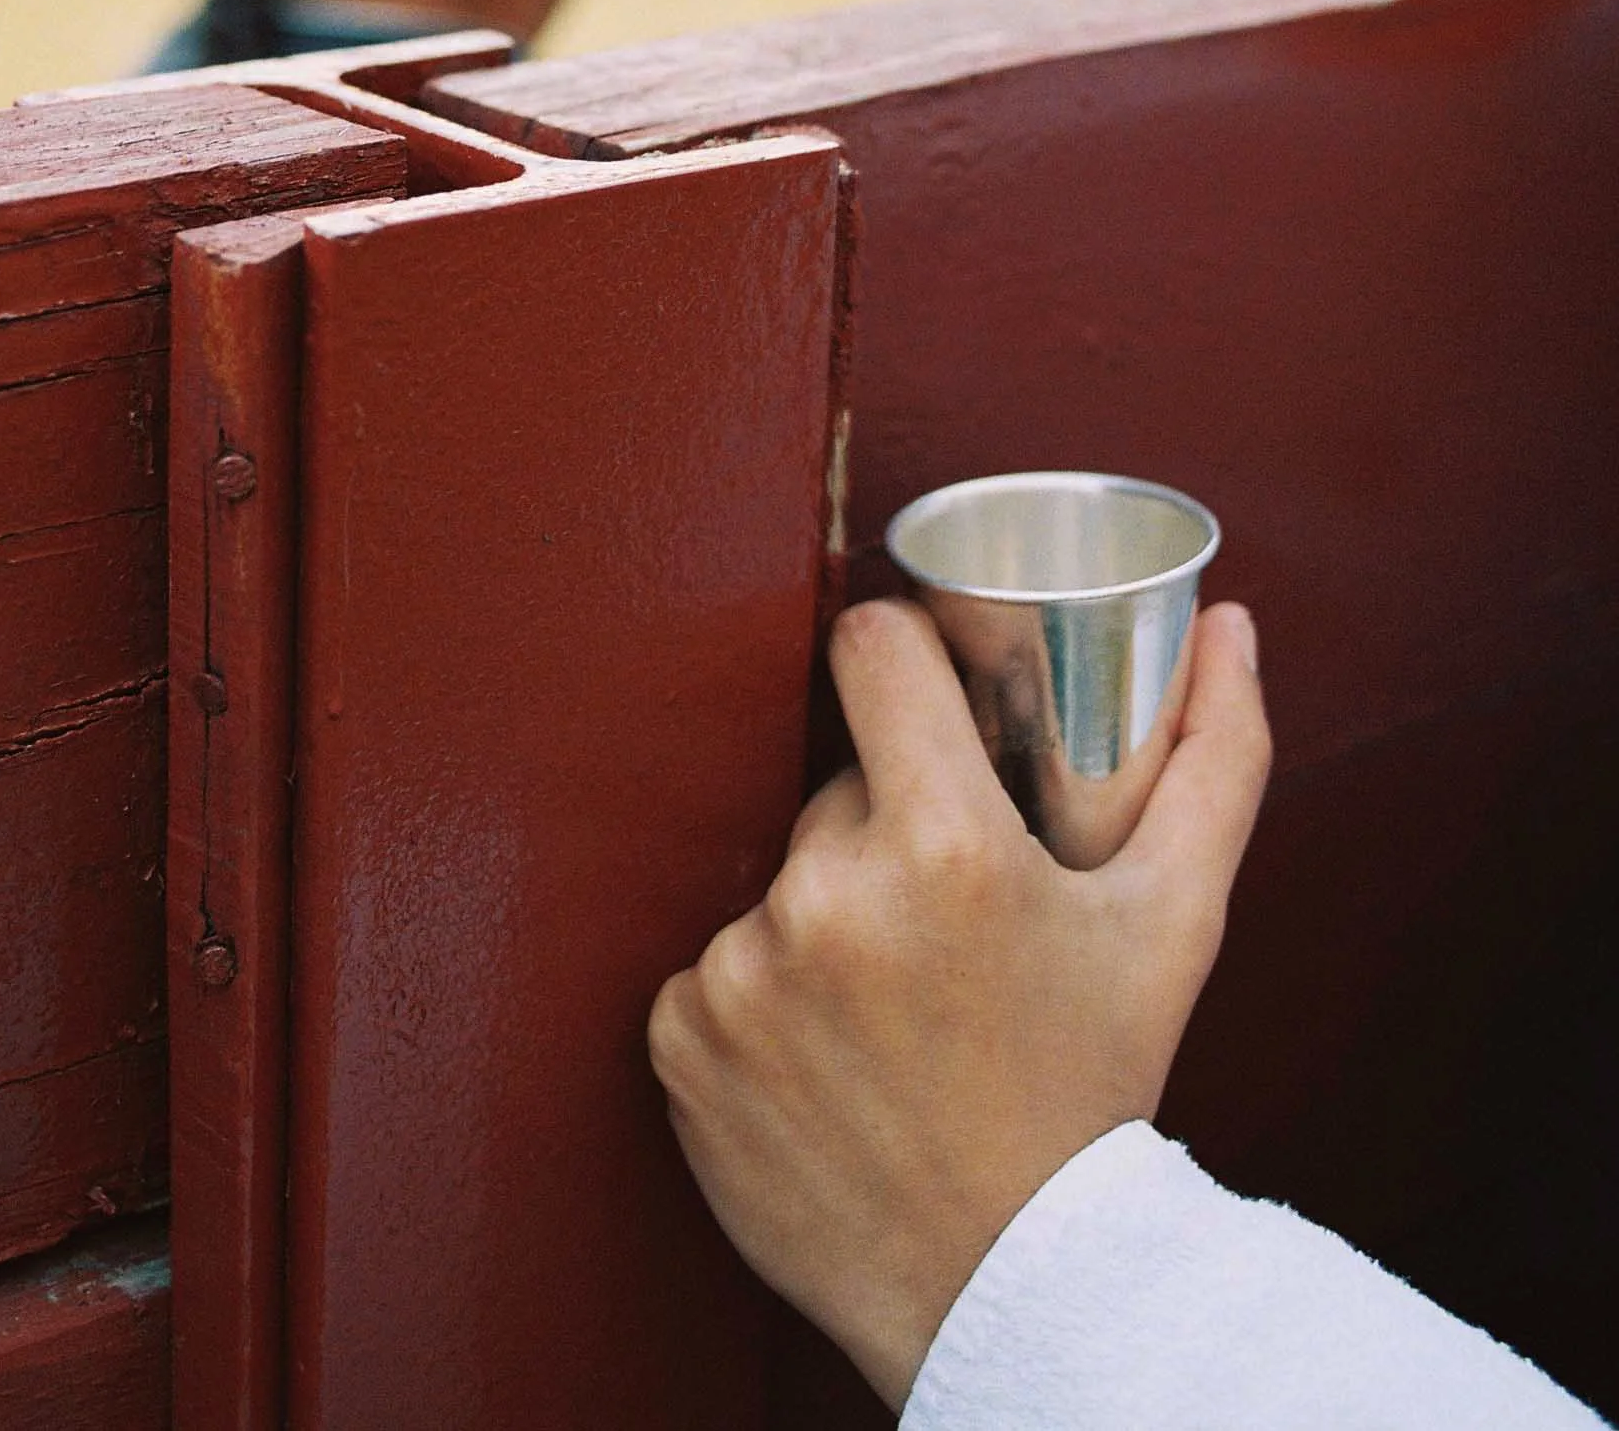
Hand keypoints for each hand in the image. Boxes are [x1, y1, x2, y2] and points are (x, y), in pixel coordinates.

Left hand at [648, 597, 1269, 1412]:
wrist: (1004, 1289)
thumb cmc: (1095, 1091)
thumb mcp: (1173, 924)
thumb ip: (1214, 759)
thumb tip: (1230, 623)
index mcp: (946, 847)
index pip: (872, 650)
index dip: (901, 655)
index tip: (922, 692)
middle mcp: (828, 897)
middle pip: (837, 785)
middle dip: (888, 827)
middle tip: (948, 918)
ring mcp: (742, 970)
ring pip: (777, 880)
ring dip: (823, 916)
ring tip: (896, 1007)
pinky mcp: (681, 1039)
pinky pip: (710, 965)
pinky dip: (759, 998)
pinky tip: (828, 1057)